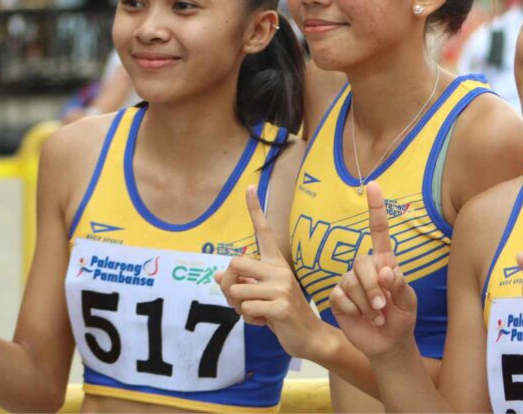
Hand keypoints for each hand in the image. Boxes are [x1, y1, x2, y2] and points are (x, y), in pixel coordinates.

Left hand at [216, 185, 324, 358]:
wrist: (307, 336)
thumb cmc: (279, 314)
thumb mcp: (258, 295)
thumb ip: (240, 283)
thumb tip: (216, 274)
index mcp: (275, 263)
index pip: (264, 231)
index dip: (255, 209)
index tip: (249, 187)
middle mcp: (279, 270)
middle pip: (234, 264)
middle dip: (228, 285)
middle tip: (241, 300)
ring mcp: (282, 287)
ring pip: (237, 291)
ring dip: (239, 308)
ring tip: (257, 313)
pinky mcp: (281, 306)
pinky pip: (246, 309)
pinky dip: (249, 320)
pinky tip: (265, 322)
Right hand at [330, 181, 418, 358]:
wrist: (388, 343)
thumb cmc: (402, 317)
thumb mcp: (409, 301)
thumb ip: (401, 284)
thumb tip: (386, 270)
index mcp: (384, 261)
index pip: (378, 231)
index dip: (375, 209)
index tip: (373, 185)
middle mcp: (364, 267)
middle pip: (361, 263)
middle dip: (373, 287)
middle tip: (384, 306)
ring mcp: (349, 281)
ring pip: (351, 282)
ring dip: (366, 303)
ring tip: (377, 315)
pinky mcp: (337, 297)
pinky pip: (340, 296)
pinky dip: (354, 310)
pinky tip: (362, 318)